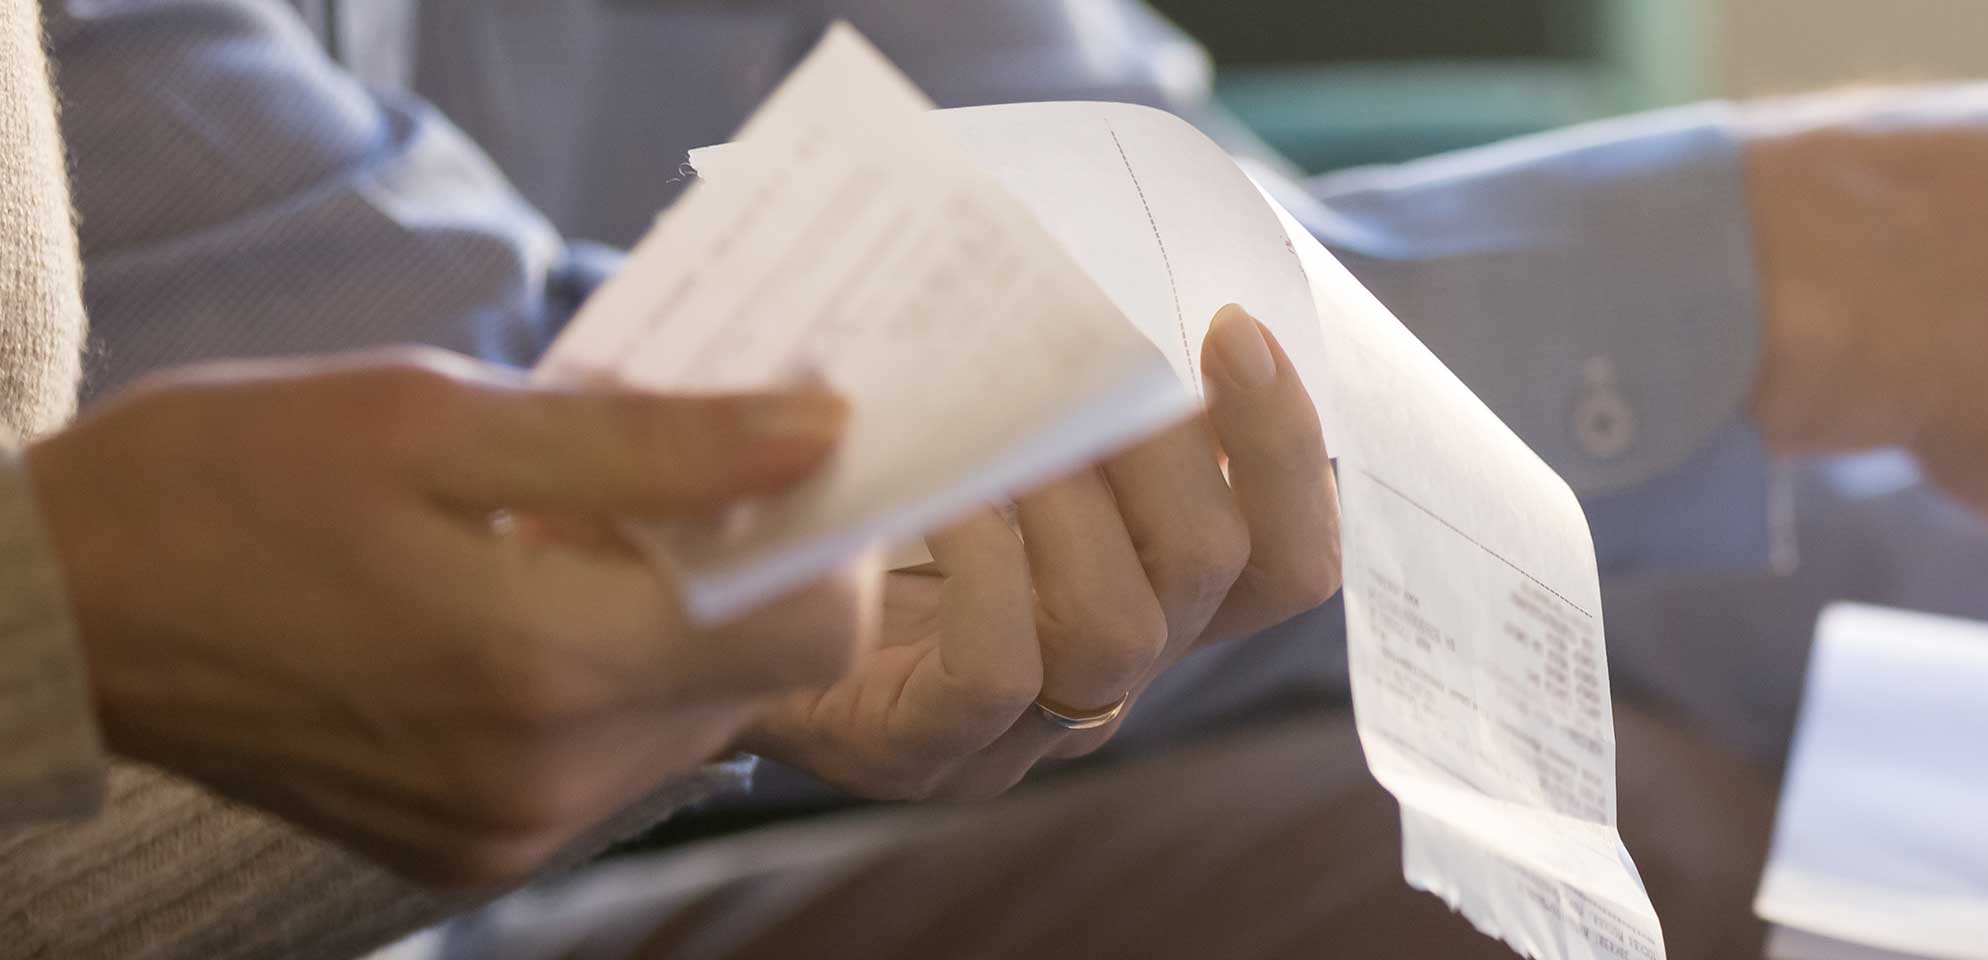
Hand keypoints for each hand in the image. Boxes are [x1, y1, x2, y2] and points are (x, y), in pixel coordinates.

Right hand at [28, 348, 875, 886]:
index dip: (821, 526)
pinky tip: (509, 599)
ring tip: (557, 529)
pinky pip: (606, 761)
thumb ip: (649, 441)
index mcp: (543, 666)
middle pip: (760, 676)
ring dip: (669, 620)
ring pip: (691, 720)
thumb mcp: (435, 416)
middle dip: (741, 564)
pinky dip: (598, 675)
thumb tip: (820, 429)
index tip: (779, 440)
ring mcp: (503, 833)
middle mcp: (542, 780)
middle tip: (655, 462)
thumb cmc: (225, 480)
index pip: (814, 628)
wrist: (51, 612)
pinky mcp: (465, 853)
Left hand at [739, 307, 1339, 798]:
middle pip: (1222, 573)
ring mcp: (1024, 727)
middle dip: (1164, 445)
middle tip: (1084, 359)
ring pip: (1123, 632)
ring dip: (1068, 502)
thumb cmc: (842, 500)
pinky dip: (979, 568)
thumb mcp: (960, 426)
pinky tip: (934, 492)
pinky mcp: (926, 749)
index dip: (1288, 449)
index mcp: (1146, 594)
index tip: (1231, 327)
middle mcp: (1109, 669)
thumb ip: (1042, 379)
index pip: (1292, 559)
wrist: (694, 616)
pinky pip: (1000, 674)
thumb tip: (1080, 251)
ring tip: (1001, 425)